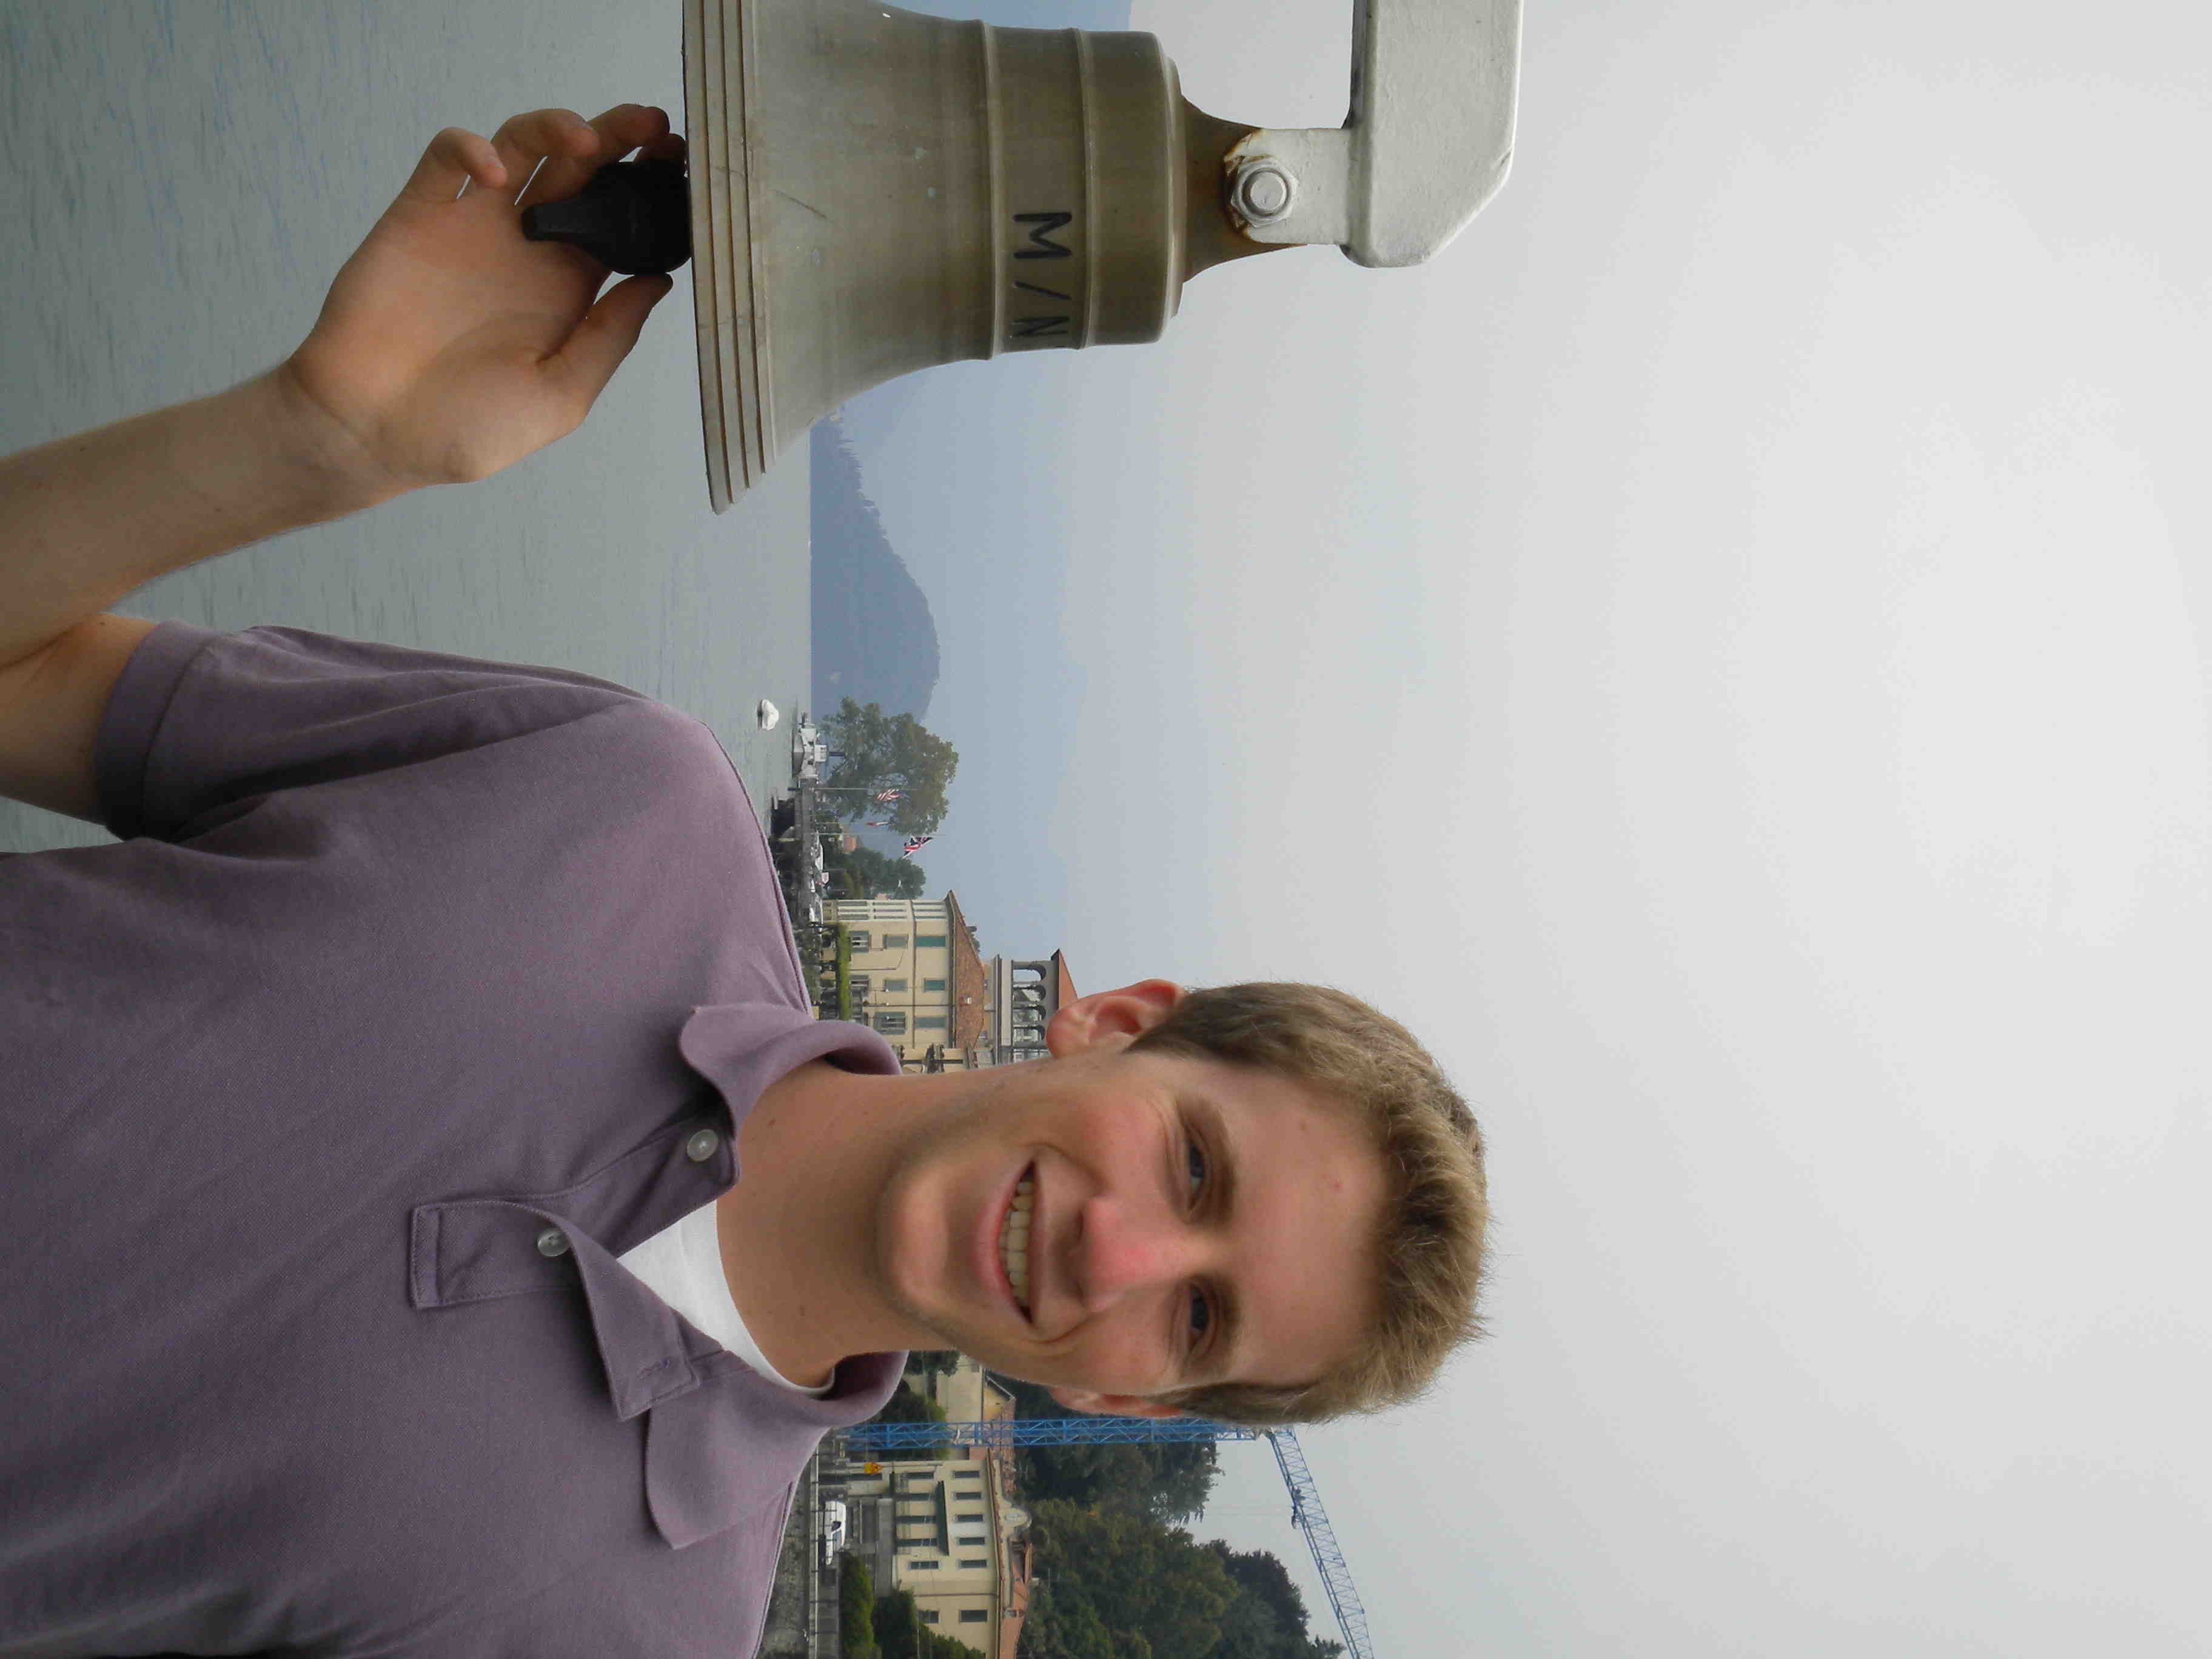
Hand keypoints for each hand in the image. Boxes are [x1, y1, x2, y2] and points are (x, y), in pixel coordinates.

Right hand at [282, 104, 686, 496]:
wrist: (371, 433)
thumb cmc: (464, 428)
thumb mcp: (560, 395)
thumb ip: (609, 338)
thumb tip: (659, 282)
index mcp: (569, 290)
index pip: (621, 221)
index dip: (650, 195)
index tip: (684, 178)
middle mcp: (528, 249)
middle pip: (582, 171)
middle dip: (620, 138)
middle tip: (654, 127)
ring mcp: (474, 228)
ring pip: (522, 146)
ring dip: (557, 126)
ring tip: (588, 140)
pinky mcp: (419, 216)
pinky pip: (446, 159)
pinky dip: (472, 147)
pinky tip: (500, 171)